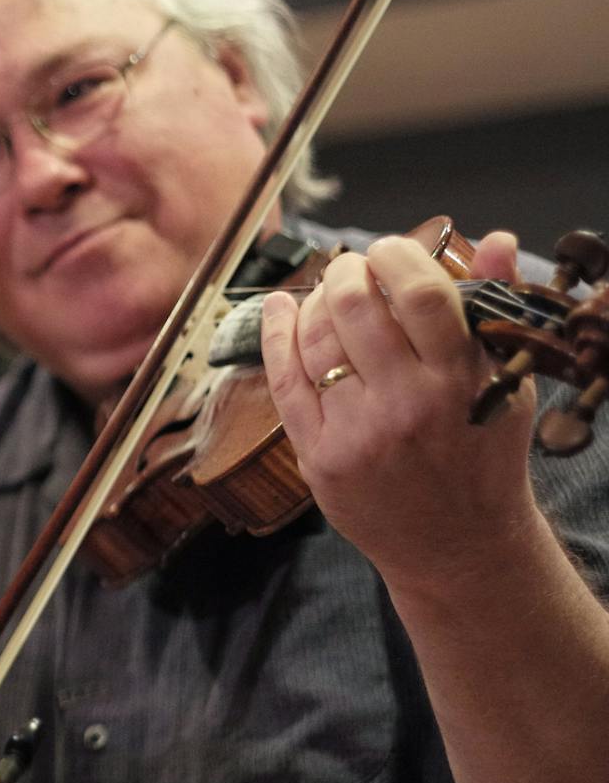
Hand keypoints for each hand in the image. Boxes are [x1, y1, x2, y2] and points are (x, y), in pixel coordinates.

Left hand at [262, 231, 537, 585]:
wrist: (458, 543)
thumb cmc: (483, 454)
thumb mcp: (508, 382)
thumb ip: (496, 306)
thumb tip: (493, 238)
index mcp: (460, 380)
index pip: (419, 295)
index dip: (396, 256)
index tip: (390, 249)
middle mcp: (406, 405)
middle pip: (354, 308)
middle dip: (346, 270)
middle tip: (352, 265)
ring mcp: (357, 432)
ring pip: (315, 340)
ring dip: (313, 300)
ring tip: (326, 291)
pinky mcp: (318, 456)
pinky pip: (284, 380)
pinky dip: (275, 334)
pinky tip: (278, 307)